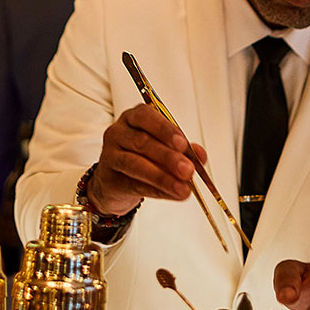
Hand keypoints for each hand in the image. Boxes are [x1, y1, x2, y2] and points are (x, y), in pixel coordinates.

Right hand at [87, 103, 206, 215]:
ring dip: (162, 177)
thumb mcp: (164, 148)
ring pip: (136, 164)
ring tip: (182, 187)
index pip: (146, 116)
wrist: (115, 181)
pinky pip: (134, 184)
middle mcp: (119, 132)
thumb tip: (200, 155)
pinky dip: (156, 190)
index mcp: (134, 118)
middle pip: (142, 142)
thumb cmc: (142, 157)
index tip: (182, 143)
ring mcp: (110, 155)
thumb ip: (183, 150)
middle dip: (168, 157)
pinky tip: (171, 193)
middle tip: (187, 169)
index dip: (165, 129)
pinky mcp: (109, 178)